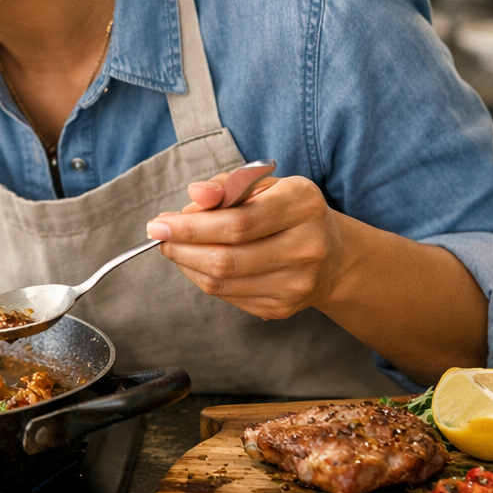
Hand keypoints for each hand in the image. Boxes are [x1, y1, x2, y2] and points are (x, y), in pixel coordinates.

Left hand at [145, 174, 351, 320]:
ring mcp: (296, 284)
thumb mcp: (264, 185)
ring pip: (222, 282)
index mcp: (302, 206)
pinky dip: (202, 278)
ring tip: (174, 247)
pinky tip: (197, 262)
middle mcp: (306, 247)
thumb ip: (227, 185)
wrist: (334, 257)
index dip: (191, 226)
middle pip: (227, 258)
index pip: (237, 222)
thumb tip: (195, 194)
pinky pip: (227, 296)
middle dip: (181, 248)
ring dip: (186, 264)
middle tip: (158, 236)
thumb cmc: (288, 211)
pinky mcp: (282, 308)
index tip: (158, 223)